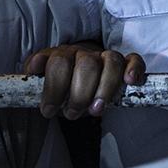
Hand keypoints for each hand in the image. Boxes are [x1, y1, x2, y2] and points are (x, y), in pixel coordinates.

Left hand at [23, 43, 147, 118]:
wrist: (77, 70)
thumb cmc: (60, 82)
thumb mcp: (41, 81)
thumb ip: (35, 76)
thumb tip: (32, 69)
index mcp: (61, 54)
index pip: (58, 63)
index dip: (54, 88)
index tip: (49, 110)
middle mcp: (84, 53)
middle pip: (86, 65)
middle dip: (79, 94)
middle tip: (72, 114)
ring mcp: (105, 57)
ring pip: (111, 62)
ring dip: (105, 88)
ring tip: (96, 111)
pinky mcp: (124, 63)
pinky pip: (134, 59)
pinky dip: (134, 68)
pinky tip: (130, 81)